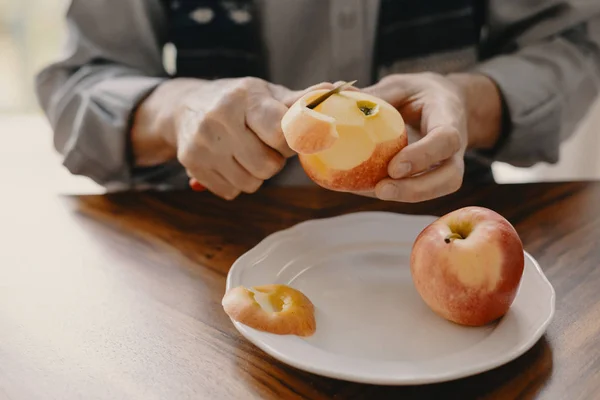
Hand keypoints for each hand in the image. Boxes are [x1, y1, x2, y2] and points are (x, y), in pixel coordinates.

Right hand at [133, 77, 331, 199]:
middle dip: (274, 161)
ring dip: (256, 174)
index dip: (292, 142)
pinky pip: (231, 192)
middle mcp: (220, 119)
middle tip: (266, 146)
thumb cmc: (238, 101)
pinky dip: (236, 183)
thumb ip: (299, 100)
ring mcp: (203, 143)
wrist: (185, 107)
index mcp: (244, 98)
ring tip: (248, 154)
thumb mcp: (266, 93)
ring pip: (251, 183)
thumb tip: (335, 89)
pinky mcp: (192, 164)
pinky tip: (230, 163)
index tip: (289, 138)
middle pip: (268, 166)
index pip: (281, 134)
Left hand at [362, 72, 501, 201]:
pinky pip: (418, 190)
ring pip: (437, 189)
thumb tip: (331, 91)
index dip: (422, 156)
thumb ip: (374, 95)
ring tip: (371, 192)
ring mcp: (445, 166)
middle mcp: (454, 148)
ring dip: (403, 195)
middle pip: (449, 177)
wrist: (445, 103)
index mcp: (449, 117)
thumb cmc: (421, 93)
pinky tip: (362, 187)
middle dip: (415, 189)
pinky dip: (392, 192)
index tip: (394, 168)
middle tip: (381, 190)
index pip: (446, 139)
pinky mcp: (431, 177)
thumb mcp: (401, 86)